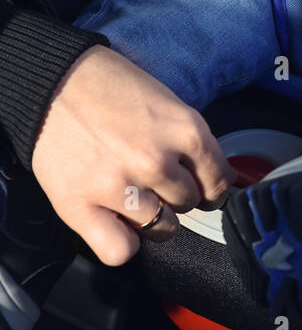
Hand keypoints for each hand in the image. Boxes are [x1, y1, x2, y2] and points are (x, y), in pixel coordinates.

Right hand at [31, 46, 236, 265]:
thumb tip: (210, 179)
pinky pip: (120, 250)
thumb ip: (188, 141)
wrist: (53, 79)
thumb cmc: (110, 86)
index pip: (219, 181)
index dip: (210, 188)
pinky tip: (116, 222)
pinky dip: (122, 243)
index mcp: (185, 130)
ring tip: (132, 195)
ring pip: (161, 229)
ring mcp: (119, 186)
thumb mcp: (167, 102)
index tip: (201, 189)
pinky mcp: (81, 206)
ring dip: (151, 217)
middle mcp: (157, 161)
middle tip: (152, 180)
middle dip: (175, 194)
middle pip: (189, 203)